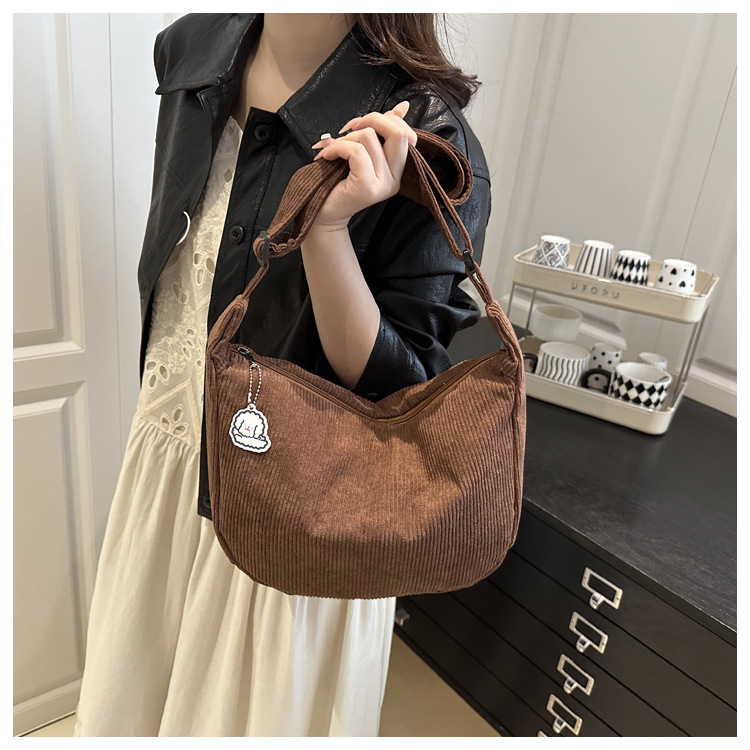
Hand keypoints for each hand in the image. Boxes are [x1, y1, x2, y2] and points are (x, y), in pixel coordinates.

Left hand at [309, 100, 417, 230]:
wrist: (323, 213)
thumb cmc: (337, 181)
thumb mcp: (362, 151)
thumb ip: (381, 131)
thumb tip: (402, 107)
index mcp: (397, 170)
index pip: (407, 134)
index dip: (385, 118)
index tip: (359, 125)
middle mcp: (395, 179)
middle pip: (398, 132)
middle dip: (371, 119)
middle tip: (349, 128)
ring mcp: (383, 184)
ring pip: (370, 138)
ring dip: (345, 137)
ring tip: (333, 150)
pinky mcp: (367, 187)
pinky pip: (356, 151)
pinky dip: (339, 147)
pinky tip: (328, 156)